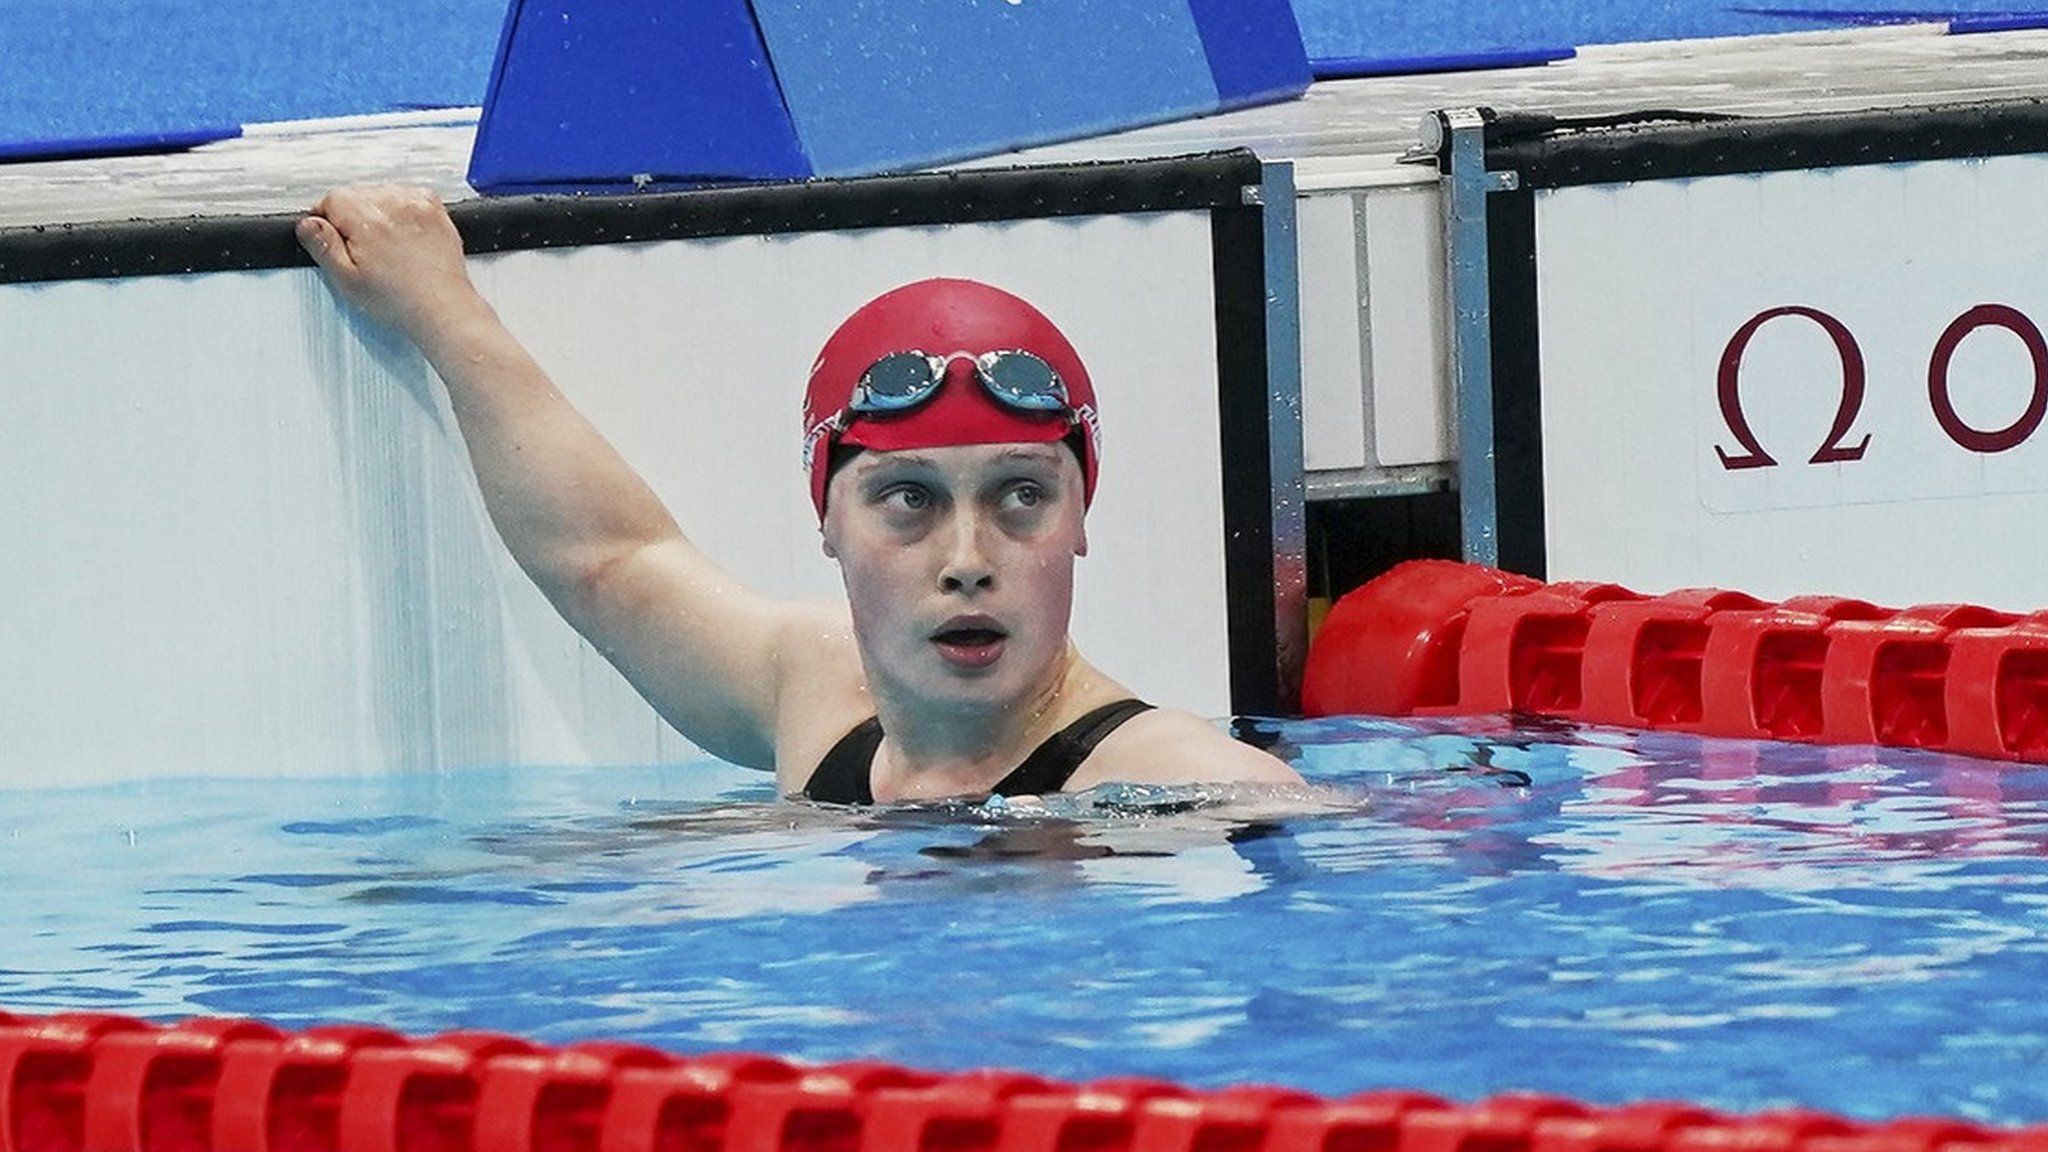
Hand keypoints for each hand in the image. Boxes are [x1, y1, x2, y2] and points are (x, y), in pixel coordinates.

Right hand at [297, 186, 480, 336]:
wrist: (443, 309)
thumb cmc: (400, 301)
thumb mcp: (347, 280)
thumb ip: (322, 246)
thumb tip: (307, 224)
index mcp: (367, 218)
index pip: (331, 199)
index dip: (328, 222)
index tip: (335, 241)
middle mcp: (394, 204)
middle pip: (356, 195)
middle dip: (353, 218)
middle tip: (364, 252)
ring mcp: (418, 204)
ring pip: (382, 195)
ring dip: (378, 213)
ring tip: (387, 248)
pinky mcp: (436, 211)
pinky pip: (408, 198)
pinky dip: (402, 211)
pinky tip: (404, 237)